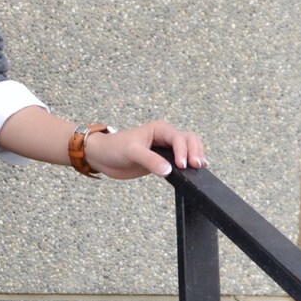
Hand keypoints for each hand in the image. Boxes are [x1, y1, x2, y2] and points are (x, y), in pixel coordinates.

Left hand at [87, 120, 206, 180]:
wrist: (102, 157)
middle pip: (189, 140)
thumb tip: (168, 170)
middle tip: (196, 166)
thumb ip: (150, 161)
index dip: (183, 151)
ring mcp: (164, 149)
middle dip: (195, 151)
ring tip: (199, 168)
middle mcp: (164, 137)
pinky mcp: (161, 161)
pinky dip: (187, 164)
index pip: (179, 138)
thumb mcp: (132, 152)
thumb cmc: (114, 148)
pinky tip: (194, 171)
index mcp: (159, 129)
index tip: (182, 165)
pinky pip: (179, 160)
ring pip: (187, 149)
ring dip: (195, 156)